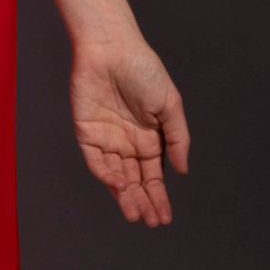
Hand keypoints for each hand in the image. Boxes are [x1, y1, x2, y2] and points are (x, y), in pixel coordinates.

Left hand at [69, 34, 189, 225]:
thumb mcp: (170, 105)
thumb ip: (177, 139)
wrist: (112, 47)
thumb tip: (183, 172)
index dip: (159, 196)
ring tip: (135, 214)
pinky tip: (120, 187)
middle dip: (143, 202)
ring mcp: (107, 139)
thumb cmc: (144, 70)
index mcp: (149, 138)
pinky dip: (106, 176)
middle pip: (136, 181)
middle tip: (151, 222)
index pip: (154, 176)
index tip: (165, 218)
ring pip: (116, 177)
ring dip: (125, 196)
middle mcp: (128, 143)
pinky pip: (96, 161)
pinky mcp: (87, 132)